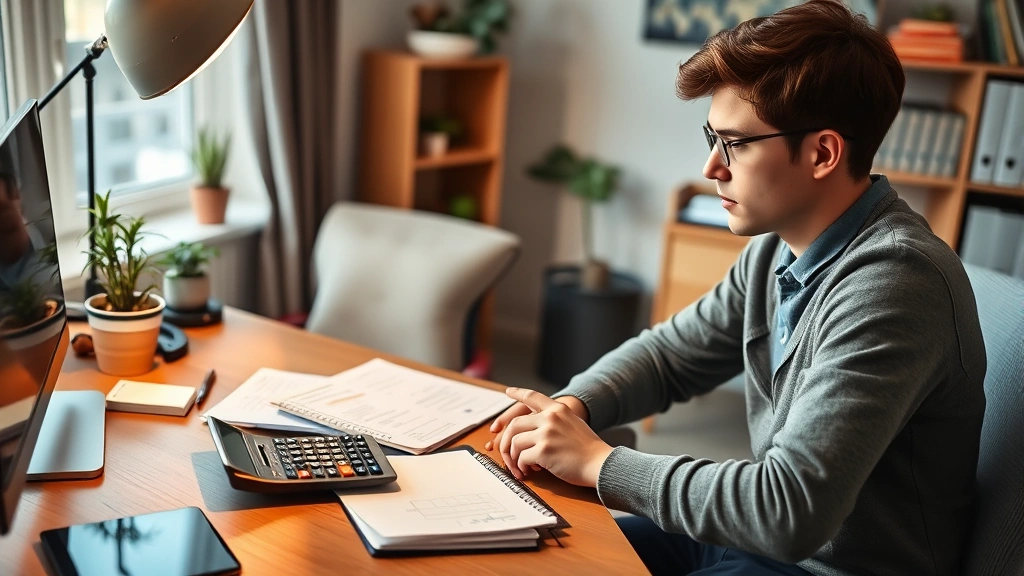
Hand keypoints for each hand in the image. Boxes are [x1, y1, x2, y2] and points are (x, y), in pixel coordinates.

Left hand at [490, 387, 612, 486]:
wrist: (600, 463)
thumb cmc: (588, 449)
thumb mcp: (574, 423)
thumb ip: (555, 421)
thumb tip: (532, 430)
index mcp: (558, 409)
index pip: (532, 396)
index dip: (518, 393)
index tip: (508, 391)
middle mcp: (550, 418)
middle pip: (515, 424)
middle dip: (506, 441)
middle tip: (507, 453)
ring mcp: (546, 433)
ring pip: (515, 442)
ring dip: (514, 457)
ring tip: (521, 466)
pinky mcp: (543, 451)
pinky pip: (522, 458)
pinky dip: (522, 466)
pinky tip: (530, 471)